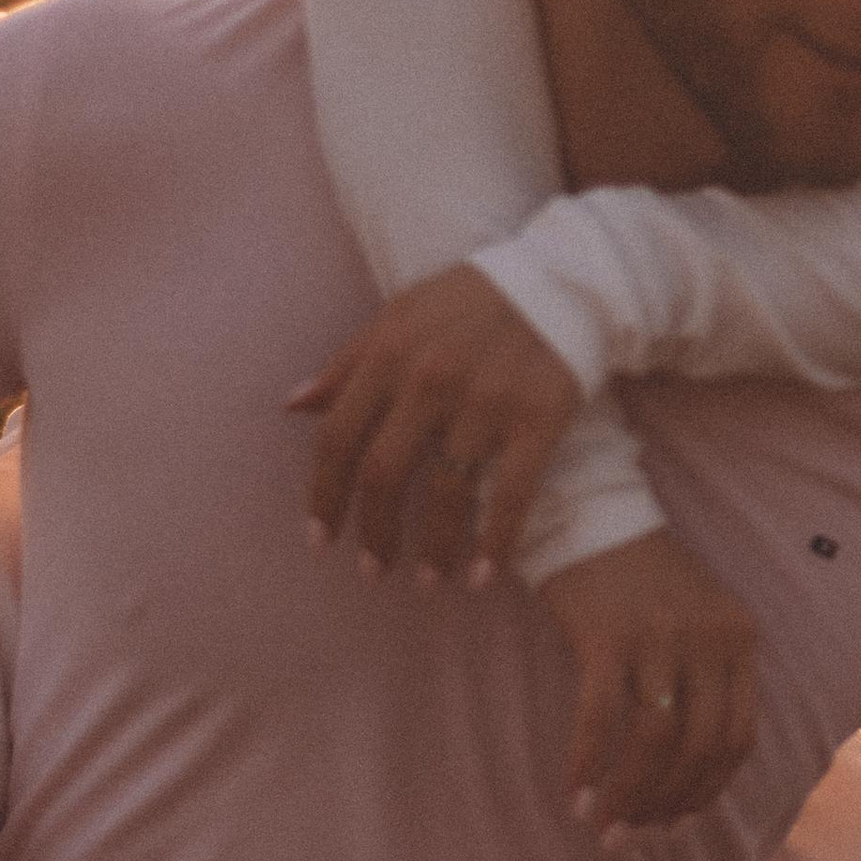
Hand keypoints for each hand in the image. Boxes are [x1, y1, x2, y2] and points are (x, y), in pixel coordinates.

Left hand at [291, 266, 583, 583]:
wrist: (565, 278)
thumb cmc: (473, 300)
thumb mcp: (400, 316)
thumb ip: (348, 363)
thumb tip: (294, 406)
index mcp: (390, 354)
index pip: (338, 439)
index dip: (323, 496)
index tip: (321, 538)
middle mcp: (431, 381)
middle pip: (384, 476)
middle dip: (374, 533)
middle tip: (372, 570)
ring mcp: (487, 403)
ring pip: (448, 496)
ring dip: (433, 550)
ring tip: (427, 581)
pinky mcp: (539, 420)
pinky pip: (512, 497)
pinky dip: (495, 545)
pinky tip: (481, 578)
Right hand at [544, 532, 761, 834]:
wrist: (592, 515)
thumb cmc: (642, 579)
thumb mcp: (699, 619)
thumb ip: (708, 679)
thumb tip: (691, 771)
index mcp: (740, 640)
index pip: (738, 739)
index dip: (708, 792)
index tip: (677, 824)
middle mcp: (709, 639)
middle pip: (698, 749)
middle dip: (666, 805)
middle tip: (630, 838)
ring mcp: (660, 637)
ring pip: (653, 742)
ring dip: (627, 795)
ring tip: (600, 826)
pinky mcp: (607, 635)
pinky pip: (600, 717)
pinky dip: (587, 763)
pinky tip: (573, 791)